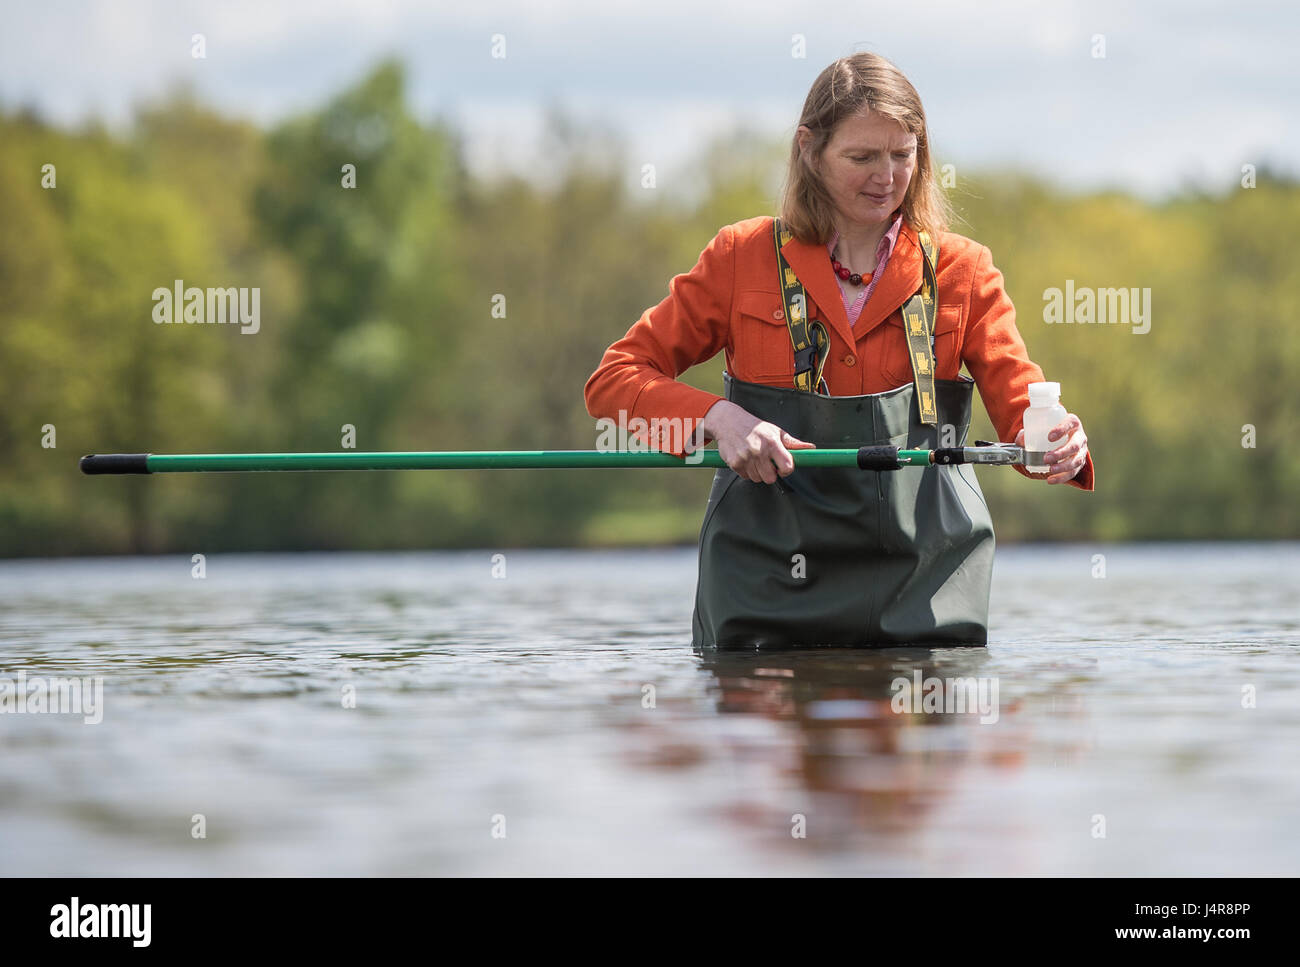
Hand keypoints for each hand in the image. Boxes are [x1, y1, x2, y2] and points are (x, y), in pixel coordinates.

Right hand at [695, 400, 815, 482]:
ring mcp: (746, 458)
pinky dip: (746, 471)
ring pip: (757, 479)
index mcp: (772, 443)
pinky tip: (745, 459)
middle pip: (771, 478)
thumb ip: (792, 443)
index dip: (786, 470)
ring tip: (755, 459)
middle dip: (770, 473)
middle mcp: (759, 451)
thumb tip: (811, 448)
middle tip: (766, 463)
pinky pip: (745, 477)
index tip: (782, 467)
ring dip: (758, 472)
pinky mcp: (734, 463)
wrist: (728, 421)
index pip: (787, 467)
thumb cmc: (755, 427)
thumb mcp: (775, 431)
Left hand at [1015, 414, 1088, 484]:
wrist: (1062, 439)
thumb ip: (1029, 433)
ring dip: (1063, 466)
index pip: (1070, 423)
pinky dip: (1062, 477)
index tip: (1049, 437)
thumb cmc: (1050, 431)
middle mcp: (1079, 436)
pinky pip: (1073, 472)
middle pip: (1075, 446)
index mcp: (1072, 422)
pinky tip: (1051, 479)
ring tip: (1050, 470)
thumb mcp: (1041, 428)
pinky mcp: (1079, 463)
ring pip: (1076, 460)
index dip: (1062, 430)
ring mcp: (1081, 451)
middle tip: (1046, 458)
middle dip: (1061, 453)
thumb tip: (1021, 441)